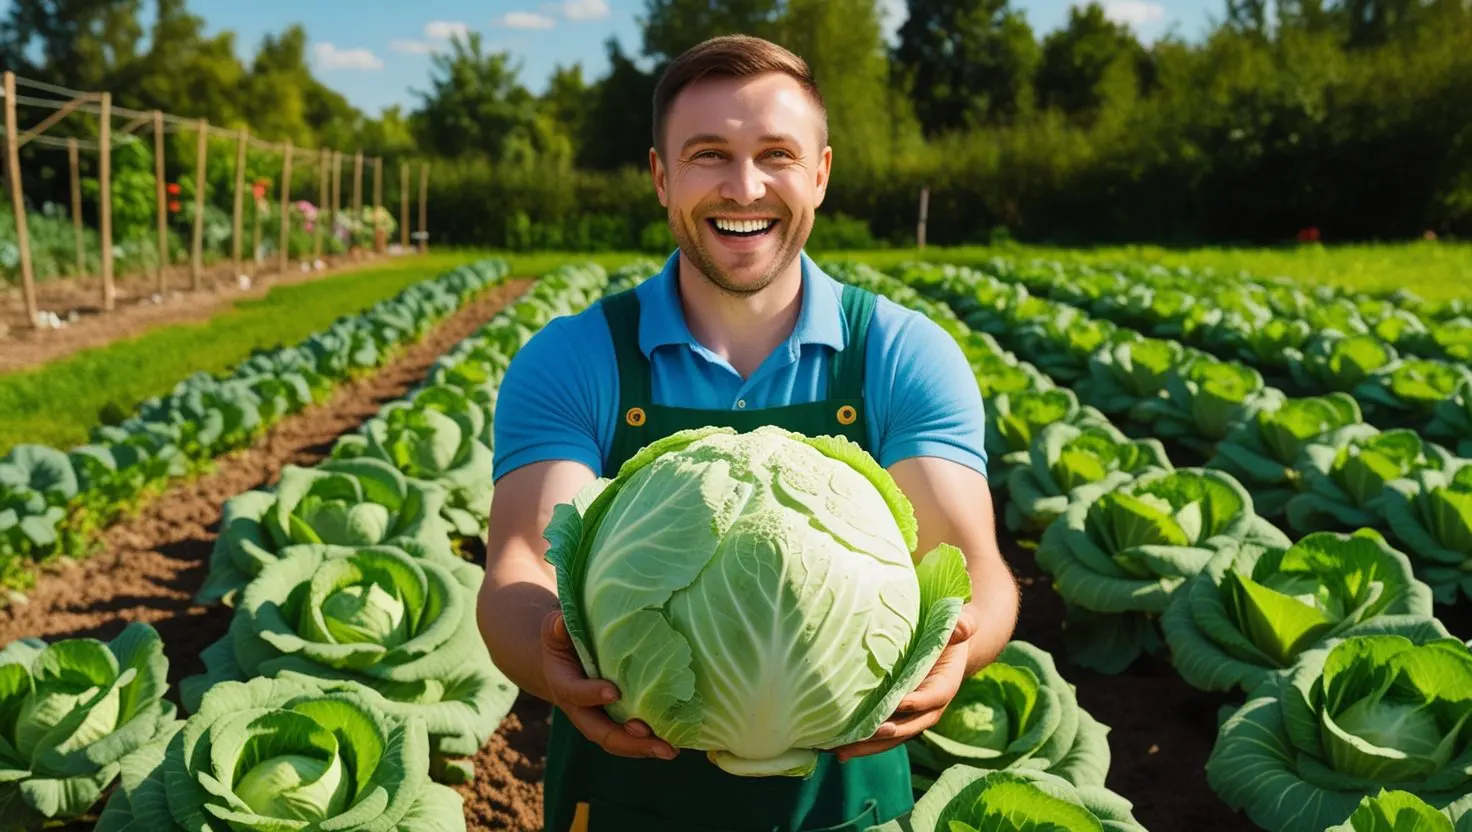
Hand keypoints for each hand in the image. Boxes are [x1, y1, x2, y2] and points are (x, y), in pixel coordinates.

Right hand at [540, 610, 678, 759]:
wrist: (562, 666)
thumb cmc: (562, 644)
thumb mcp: (555, 632)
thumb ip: (557, 627)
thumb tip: (563, 621)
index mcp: (564, 686)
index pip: (575, 693)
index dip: (592, 694)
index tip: (613, 692)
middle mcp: (581, 711)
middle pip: (600, 732)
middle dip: (625, 738)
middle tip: (648, 735)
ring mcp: (599, 721)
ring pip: (619, 742)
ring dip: (643, 748)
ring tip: (670, 750)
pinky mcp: (615, 724)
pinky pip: (630, 739)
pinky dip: (650, 744)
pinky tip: (675, 744)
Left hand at [832, 608, 977, 763]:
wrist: (945, 648)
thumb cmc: (948, 632)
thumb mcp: (959, 624)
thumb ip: (961, 625)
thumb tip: (961, 627)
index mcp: (945, 685)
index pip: (933, 697)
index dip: (918, 701)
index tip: (900, 703)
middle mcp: (930, 707)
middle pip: (910, 726)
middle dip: (888, 733)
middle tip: (867, 734)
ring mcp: (912, 715)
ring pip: (891, 736)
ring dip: (867, 745)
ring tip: (840, 751)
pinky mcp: (897, 717)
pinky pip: (880, 733)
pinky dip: (860, 740)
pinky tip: (835, 746)